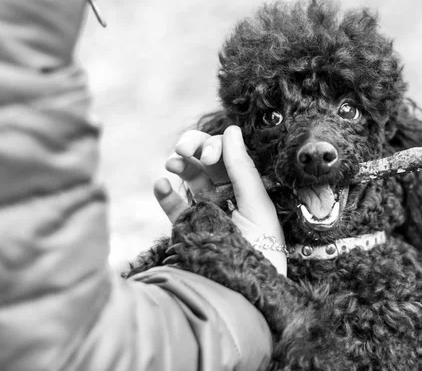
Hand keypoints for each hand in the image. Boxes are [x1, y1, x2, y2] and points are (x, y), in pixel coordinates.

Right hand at [154, 126, 286, 274]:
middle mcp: (227, 196)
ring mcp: (206, 211)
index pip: (228, 156)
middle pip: (207, 162)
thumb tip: (231, 129)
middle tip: (184, 149)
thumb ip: (241, 168)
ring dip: (179, 165)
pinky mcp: (188, 229)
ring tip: (171, 163)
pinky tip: (161, 184)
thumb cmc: (260, 248)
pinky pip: (174, 206)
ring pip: (189, 179)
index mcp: (247, 188)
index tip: (207, 155)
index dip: (216, 147)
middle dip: (195, 149)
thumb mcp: (255, 205)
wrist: (245, 291)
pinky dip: (165, 193)